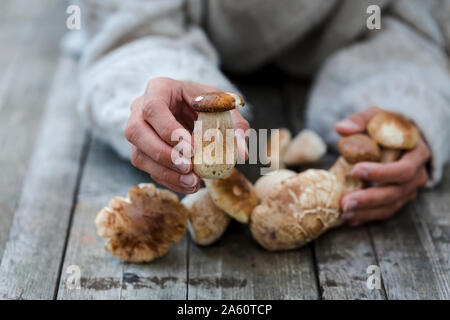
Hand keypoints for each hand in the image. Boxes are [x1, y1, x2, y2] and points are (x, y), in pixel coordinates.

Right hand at [125, 77, 249, 193]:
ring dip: (165, 172)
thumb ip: (235, 126)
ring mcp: (138, 131)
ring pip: (138, 154)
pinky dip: (169, 180)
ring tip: (193, 182)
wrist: (197, 110)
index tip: (190, 147)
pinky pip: (148, 169)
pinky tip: (189, 185)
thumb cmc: (208, 104)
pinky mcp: (142, 151)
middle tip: (189, 167)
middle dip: (163, 154)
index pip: (153, 107)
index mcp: (159, 89)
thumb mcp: (224, 107)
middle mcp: (140, 109)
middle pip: (136, 131)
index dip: (168, 129)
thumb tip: (242, 154)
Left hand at [335, 107, 429, 225]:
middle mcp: (416, 176)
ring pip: (390, 206)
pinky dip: (367, 217)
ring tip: (344, 212)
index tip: (355, 170)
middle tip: (345, 202)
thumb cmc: (386, 126)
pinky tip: (350, 219)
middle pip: (396, 192)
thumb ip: (360, 120)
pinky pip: (384, 212)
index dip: (381, 173)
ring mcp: (408, 190)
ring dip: (366, 212)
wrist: (395, 138)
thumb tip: (341, 129)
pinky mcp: (397, 200)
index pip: (403, 169)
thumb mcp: (375, 117)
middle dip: (369, 198)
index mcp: (416, 154)